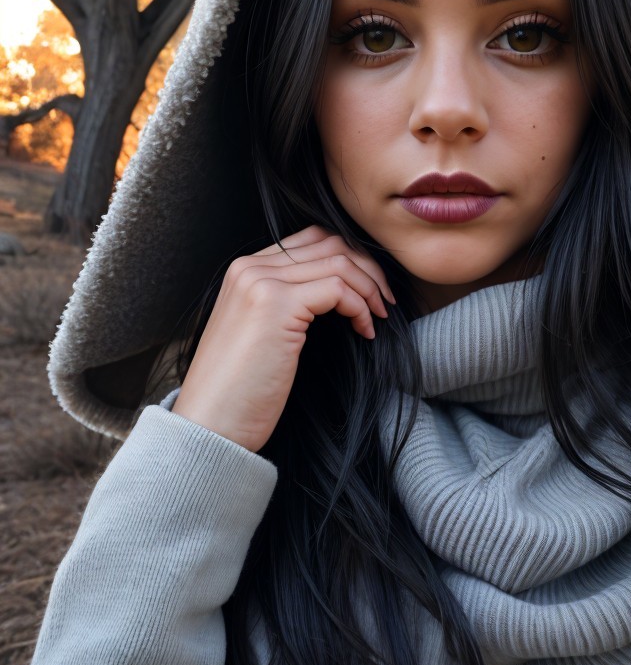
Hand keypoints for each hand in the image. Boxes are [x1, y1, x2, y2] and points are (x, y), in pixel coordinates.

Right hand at [171, 225, 395, 451]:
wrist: (210, 425)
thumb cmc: (239, 390)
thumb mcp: (262, 333)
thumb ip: (287, 302)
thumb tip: (338, 290)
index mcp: (245, 270)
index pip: (311, 239)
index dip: (350, 258)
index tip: (370, 288)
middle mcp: (249, 268)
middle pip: (329, 243)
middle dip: (367, 268)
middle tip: (385, 300)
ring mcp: (261, 283)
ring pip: (338, 262)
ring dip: (369, 288)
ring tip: (378, 317)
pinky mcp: (276, 305)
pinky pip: (338, 289)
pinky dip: (360, 308)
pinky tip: (365, 332)